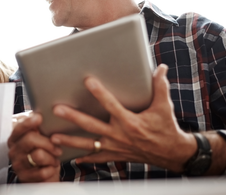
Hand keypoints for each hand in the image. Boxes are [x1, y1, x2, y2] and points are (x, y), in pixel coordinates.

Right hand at [8, 113, 61, 181]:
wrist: (43, 178)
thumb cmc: (42, 155)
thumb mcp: (39, 140)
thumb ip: (38, 129)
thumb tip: (42, 115)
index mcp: (15, 139)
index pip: (19, 127)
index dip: (29, 122)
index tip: (39, 117)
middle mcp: (13, 151)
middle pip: (30, 139)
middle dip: (48, 143)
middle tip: (57, 148)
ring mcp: (18, 165)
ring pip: (38, 155)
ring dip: (51, 158)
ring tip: (53, 159)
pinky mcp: (24, 177)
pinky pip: (42, 171)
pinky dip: (51, 170)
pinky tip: (50, 169)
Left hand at [50, 64, 195, 172]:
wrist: (172, 154)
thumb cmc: (166, 128)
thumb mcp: (164, 107)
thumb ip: (160, 86)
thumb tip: (160, 68)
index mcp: (131, 122)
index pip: (111, 105)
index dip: (99, 93)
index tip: (87, 81)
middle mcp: (120, 135)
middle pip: (91, 125)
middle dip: (73, 117)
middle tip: (57, 109)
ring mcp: (115, 147)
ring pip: (88, 144)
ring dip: (70, 141)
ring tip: (53, 137)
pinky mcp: (115, 155)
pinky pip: (96, 158)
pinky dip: (84, 158)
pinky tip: (72, 157)